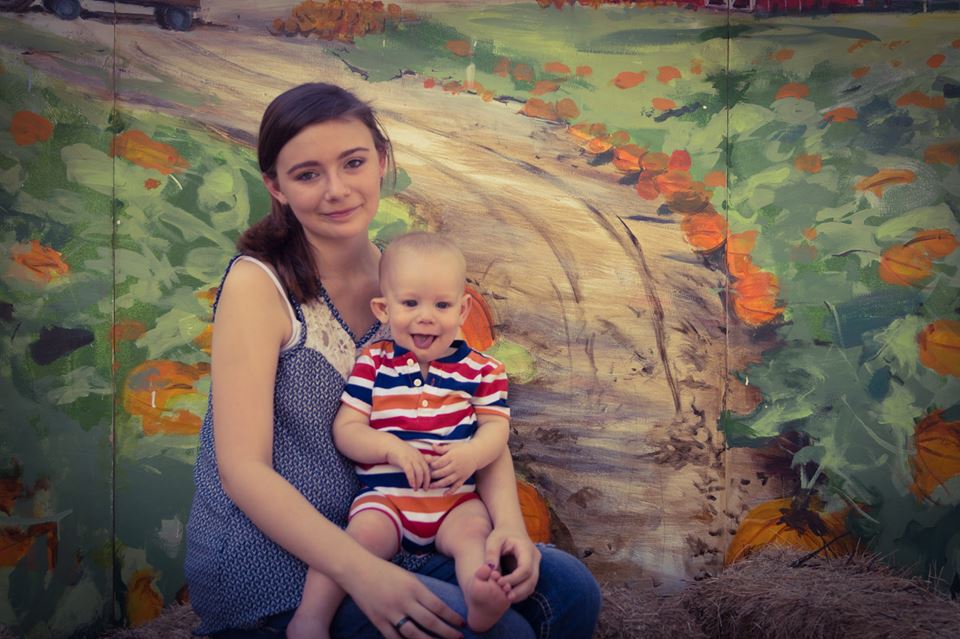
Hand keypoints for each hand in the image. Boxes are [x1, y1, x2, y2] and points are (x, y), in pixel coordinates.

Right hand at [346, 559, 464, 638]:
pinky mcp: (378, 621)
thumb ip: (421, 592)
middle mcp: (404, 600)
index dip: (452, 617)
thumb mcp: (408, 576)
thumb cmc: (385, 571)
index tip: (462, 623)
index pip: (438, 606)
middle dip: (447, 632)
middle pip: (430, 622)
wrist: (357, 569)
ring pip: (414, 634)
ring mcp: (390, 612)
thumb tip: (438, 608)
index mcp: (413, 587)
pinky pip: (395, 638)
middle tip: (459, 637)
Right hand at [385, 439, 430, 489]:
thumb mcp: (413, 453)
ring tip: (416, 489)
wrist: (390, 445)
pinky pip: (410, 471)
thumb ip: (421, 458)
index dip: (429, 477)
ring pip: (419, 472)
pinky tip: (412, 485)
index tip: (428, 485)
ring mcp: (411, 458)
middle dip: (426, 481)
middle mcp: (418, 457)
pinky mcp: (404, 460)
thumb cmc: (401, 450)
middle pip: (425, 471)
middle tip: (425, 489)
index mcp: (420, 456)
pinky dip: (412, 479)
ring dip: (418, 482)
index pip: (428, 468)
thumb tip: (430, 460)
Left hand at [429, 443, 479, 494]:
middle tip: (426, 477)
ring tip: (431, 486)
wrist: (477, 454)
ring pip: (448, 481)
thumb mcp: (452, 446)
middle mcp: (456, 465)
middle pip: (442, 472)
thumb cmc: (463, 449)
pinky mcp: (463, 478)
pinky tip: (444, 494)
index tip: (426, 466)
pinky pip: (457, 486)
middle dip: (433, 475)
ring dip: (439, 484)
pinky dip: (451, 491)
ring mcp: (460, 473)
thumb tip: (432, 446)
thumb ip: (442, 448)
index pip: (440, 462)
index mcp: (452, 456)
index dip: (432, 465)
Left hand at [483, 527, 540, 601]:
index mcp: (527, 548)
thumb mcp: (493, 541)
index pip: (525, 569)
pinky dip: (521, 592)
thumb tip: (489, 570)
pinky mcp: (533, 570)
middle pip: (532, 579)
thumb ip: (491, 554)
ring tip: (506, 598)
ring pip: (532, 584)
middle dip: (519, 591)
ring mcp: (536, 565)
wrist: (511, 528)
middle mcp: (535, 558)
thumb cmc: (501, 534)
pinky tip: (509, 594)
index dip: (513, 579)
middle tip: (505, 598)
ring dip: (520, 594)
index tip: (499, 583)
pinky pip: (530, 585)